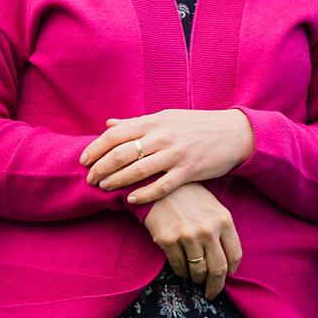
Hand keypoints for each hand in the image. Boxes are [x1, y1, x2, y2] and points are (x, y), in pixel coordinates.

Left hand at [83, 109, 257, 204]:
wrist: (233, 133)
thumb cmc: (195, 126)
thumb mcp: (166, 118)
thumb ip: (136, 123)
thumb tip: (109, 124)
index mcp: (154, 121)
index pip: (115, 134)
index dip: (95, 148)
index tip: (84, 161)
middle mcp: (163, 136)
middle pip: (122, 153)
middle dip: (101, 167)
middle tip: (90, 179)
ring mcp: (176, 154)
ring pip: (138, 170)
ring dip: (117, 180)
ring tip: (105, 188)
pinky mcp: (189, 171)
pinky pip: (162, 185)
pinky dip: (144, 194)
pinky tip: (132, 199)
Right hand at [143, 183, 243, 299]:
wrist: (160, 186)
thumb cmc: (190, 196)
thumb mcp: (213, 208)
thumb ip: (223, 231)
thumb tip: (228, 261)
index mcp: (224, 221)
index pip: (234, 255)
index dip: (231, 271)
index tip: (227, 277)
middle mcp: (208, 230)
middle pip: (218, 269)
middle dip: (216, 286)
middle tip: (212, 294)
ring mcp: (188, 236)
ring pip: (198, 271)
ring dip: (197, 279)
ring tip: (195, 278)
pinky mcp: (169, 240)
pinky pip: (179, 266)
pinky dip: (181, 273)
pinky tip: (182, 271)